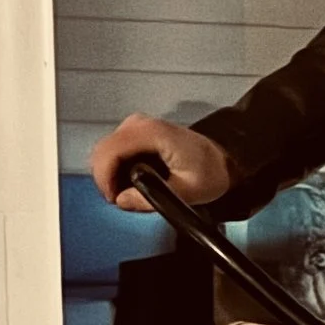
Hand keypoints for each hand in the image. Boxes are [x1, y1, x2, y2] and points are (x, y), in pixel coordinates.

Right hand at [92, 114, 231, 212]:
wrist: (222, 160)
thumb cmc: (210, 171)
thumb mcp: (187, 192)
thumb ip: (153, 198)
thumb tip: (123, 200)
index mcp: (152, 133)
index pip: (109, 151)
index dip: (105, 178)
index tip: (113, 197)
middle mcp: (140, 124)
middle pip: (102, 151)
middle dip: (106, 179)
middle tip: (122, 200)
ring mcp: (136, 126)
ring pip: (104, 152)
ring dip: (110, 175)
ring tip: (130, 193)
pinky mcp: (135, 133)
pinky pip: (113, 151)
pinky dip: (116, 169)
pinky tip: (132, 182)